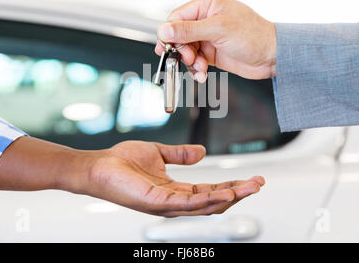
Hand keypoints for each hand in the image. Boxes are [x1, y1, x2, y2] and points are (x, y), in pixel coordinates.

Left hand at [87, 141, 263, 216]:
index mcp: (175, 190)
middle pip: (213, 201)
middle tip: (259, 184)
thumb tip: (201, 152)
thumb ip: (180, 154)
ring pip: (205, 206)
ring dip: (230, 197)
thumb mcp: (159, 153)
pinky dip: (207, 200)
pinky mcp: (156, 203)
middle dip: (238, 193)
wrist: (99, 166)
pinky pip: (186, 204)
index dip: (232, 186)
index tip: (250, 178)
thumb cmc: (122, 162)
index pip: (210, 191)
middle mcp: (173, 202)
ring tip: (249, 188)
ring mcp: (165, 205)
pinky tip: (225, 194)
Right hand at [155, 0, 276, 80]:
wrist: (272, 57)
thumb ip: (189, 30)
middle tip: (188, 58)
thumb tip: (164, 30)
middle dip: (181, 50)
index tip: (166, 47)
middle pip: (179, 35)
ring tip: (200, 68)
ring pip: (185, 50)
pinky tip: (202, 73)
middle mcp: (205, 19)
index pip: (177, 17)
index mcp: (207, 4)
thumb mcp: (218, 30)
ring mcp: (208, 37)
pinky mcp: (211, 53)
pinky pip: (194, 61)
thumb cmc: (253, 36)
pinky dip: (196, 69)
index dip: (169, 33)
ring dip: (189, 62)